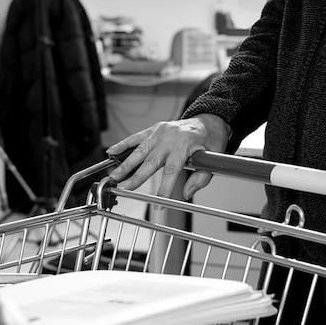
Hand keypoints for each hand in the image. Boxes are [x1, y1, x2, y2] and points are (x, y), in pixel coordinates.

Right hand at [105, 114, 229, 200]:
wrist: (209, 120)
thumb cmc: (211, 140)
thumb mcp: (214, 160)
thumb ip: (201, 179)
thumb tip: (186, 194)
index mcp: (185, 146)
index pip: (172, 171)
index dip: (164, 189)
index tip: (158, 204)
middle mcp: (170, 138)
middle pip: (150, 161)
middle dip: (135, 177)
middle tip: (123, 189)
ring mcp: (161, 132)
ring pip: (140, 150)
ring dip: (125, 164)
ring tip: (114, 177)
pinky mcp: (155, 129)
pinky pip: (137, 137)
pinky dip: (123, 144)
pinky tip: (112, 152)